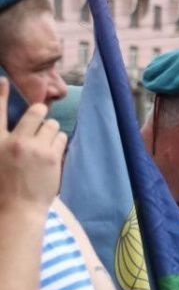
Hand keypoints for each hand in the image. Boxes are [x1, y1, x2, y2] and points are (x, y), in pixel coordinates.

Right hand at [0, 79, 66, 211]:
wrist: (18, 209)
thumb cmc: (3, 187)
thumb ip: (5, 143)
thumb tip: (18, 132)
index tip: (3, 79)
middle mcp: (14, 141)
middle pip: (36, 111)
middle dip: (40, 115)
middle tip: (39, 126)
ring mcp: (34, 148)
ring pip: (52, 124)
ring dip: (50, 132)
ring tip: (43, 146)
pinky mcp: (51, 156)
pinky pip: (61, 137)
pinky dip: (58, 143)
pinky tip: (51, 155)